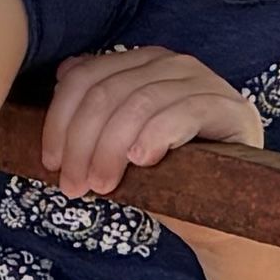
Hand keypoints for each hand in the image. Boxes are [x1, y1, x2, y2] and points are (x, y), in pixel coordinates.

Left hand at [36, 44, 267, 194]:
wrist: (219, 216)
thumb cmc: (166, 179)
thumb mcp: (117, 149)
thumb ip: (94, 116)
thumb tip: (59, 78)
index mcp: (141, 64)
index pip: (87, 76)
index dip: (60, 119)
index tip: (51, 162)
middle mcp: (172, 63)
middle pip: (108, 91)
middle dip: (82, 142)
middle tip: (74, 184)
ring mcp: (204, 82)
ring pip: (140, 102)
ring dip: (111, 148)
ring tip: (102, 184)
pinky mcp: (229, 108)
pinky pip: (183, 112)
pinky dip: (155, 135)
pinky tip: (142, 160)